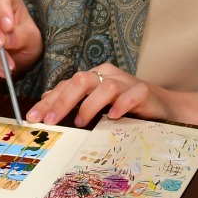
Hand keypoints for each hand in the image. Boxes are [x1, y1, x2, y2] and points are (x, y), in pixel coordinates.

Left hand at [25, 64, 197, 127]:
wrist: (163, 107)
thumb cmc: (126, 107)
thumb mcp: (98, 104)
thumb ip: (75, 101)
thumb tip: (46, 103)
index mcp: (94, 76)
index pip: (67, 85)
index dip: (49, 101)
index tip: (34, 117)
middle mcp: (109, 75)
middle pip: (81, 80)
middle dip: (62, 102)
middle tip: (51, 121)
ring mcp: (127, 82)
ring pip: (104, 86)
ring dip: (89, 105)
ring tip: (81, 122)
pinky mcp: (144, 92)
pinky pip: (131, 95)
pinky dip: (121, 105)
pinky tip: (113, 117)